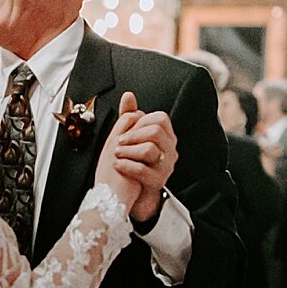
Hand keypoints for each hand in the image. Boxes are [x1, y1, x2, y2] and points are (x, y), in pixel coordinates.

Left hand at [103, 90, 176, 222]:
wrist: (134, 192)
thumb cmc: (132, 161)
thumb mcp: (130, 136)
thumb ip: (130, 116)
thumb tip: (128, 95)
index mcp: (166, 137)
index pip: (161, 118)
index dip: (142, 120)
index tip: (127, 127)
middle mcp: (170, 151)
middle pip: (156, 131)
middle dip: (133, 134)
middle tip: (119, 141)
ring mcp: (166, 167)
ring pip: (149, 150)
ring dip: (128, 150)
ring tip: (116, 153)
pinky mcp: (157, 182)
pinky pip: (142, 170)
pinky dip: (126, 166)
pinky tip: (117, 165)